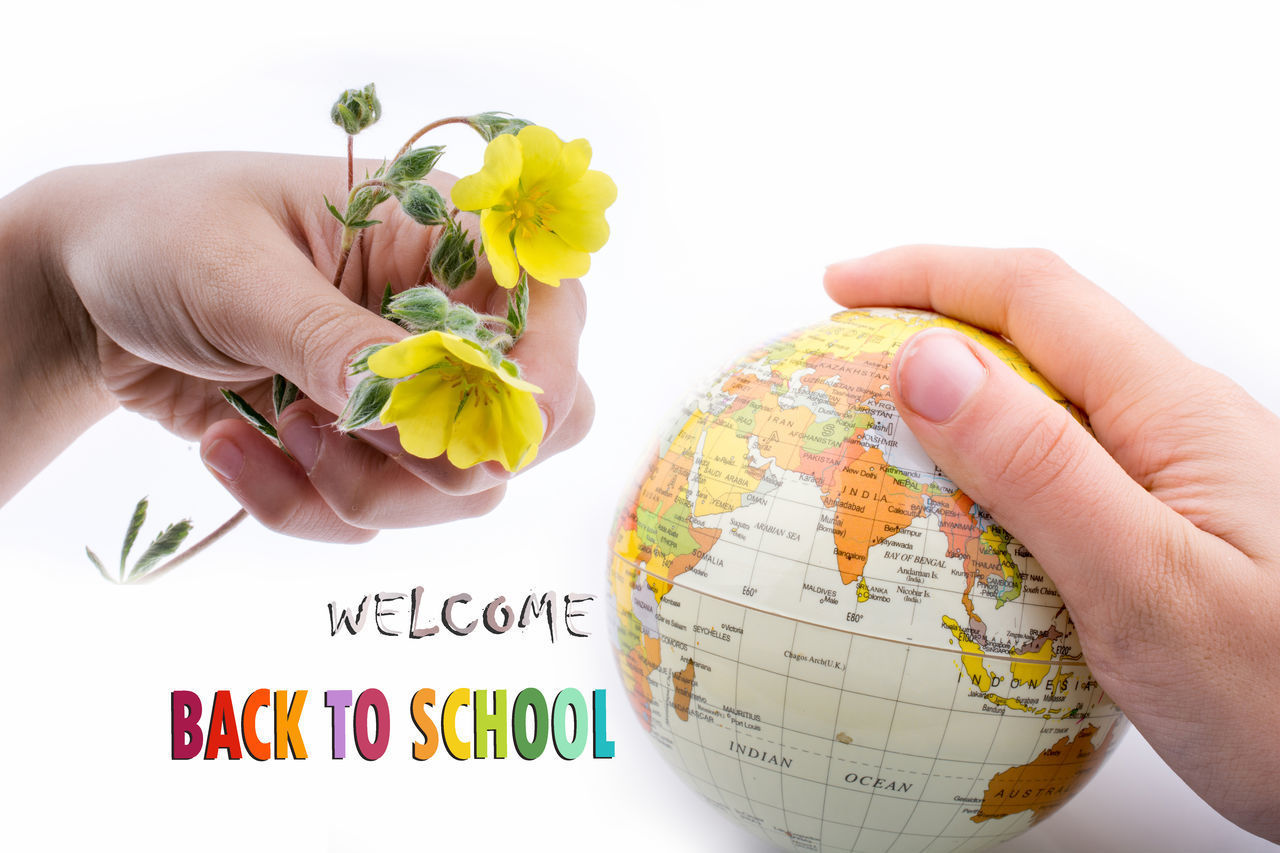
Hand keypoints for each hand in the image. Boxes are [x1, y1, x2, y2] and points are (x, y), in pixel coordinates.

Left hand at [0, 153, 591, 538]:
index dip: (544, 378)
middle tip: (335, 432)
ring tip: (270, 431)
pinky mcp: (366, 453)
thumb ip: (337, 345)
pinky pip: (374, 521)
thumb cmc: (167, 238)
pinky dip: (298, 506)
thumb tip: (419, 418)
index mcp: (444, 239)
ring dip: (356, 489)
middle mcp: (450, 321)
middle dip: (435, 461)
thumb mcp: (244, 276)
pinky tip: (233, 449)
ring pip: (455, 494)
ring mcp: (413, 395)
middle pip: (526, 427)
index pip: (551, 312)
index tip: (487, 434)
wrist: (89, 297)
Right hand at [825, 246, 1278, 840]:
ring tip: (878, 442)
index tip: (839, 288)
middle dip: (931, 322)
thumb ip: (1040, 471)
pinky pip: (1059, 479)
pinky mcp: (1170, 538)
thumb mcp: (1150, 591)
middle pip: (1038, 335)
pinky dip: (985, 477)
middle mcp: (1178, 429)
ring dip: (955, 405)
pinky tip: (953, 532)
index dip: (927, 273)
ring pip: (1046, 409)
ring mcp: (1177, 483)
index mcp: (1174, 414)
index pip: (1035, 295)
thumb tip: (921, 363)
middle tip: (841, 362)